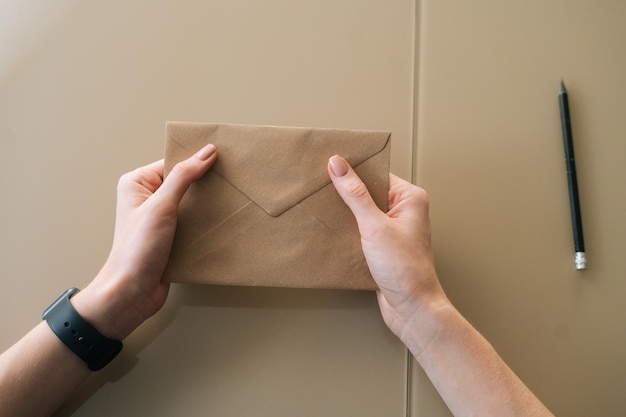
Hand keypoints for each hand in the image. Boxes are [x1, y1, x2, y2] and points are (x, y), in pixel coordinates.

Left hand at [72, 144, 216, 339]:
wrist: (132, 293)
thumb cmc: (136, 250)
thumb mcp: (161, 206)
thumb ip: (183, 177)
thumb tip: (205, 153)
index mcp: (137, 184)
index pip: (173, 163)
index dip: (196, 161)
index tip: (222, 159)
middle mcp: (147, 199)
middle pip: (184, 182)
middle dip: (205, 184)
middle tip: (229, 180)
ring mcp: (160, 219)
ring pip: (191, 203)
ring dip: (207, 205)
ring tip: (228, 201)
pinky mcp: (171, 236)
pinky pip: (193, 222)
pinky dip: (206, 223)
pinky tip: (219, 222)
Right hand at [328, 155, 448, 337]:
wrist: (411, 308)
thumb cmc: (405, 270)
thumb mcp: (374, 226)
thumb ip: (355, 194)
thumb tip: (339, 165)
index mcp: (410, 198)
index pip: (377, 173)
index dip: (354, 169)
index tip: (331, 164)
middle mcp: (404, 211)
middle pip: (369, 191)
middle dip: (346, 191)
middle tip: (322, 185)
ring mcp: (393, 229)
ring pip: (363, 211)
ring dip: (345, 212)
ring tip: (324, 207)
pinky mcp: (383, 245)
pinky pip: (362, 229)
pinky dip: (348, 229)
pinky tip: (333, 229)